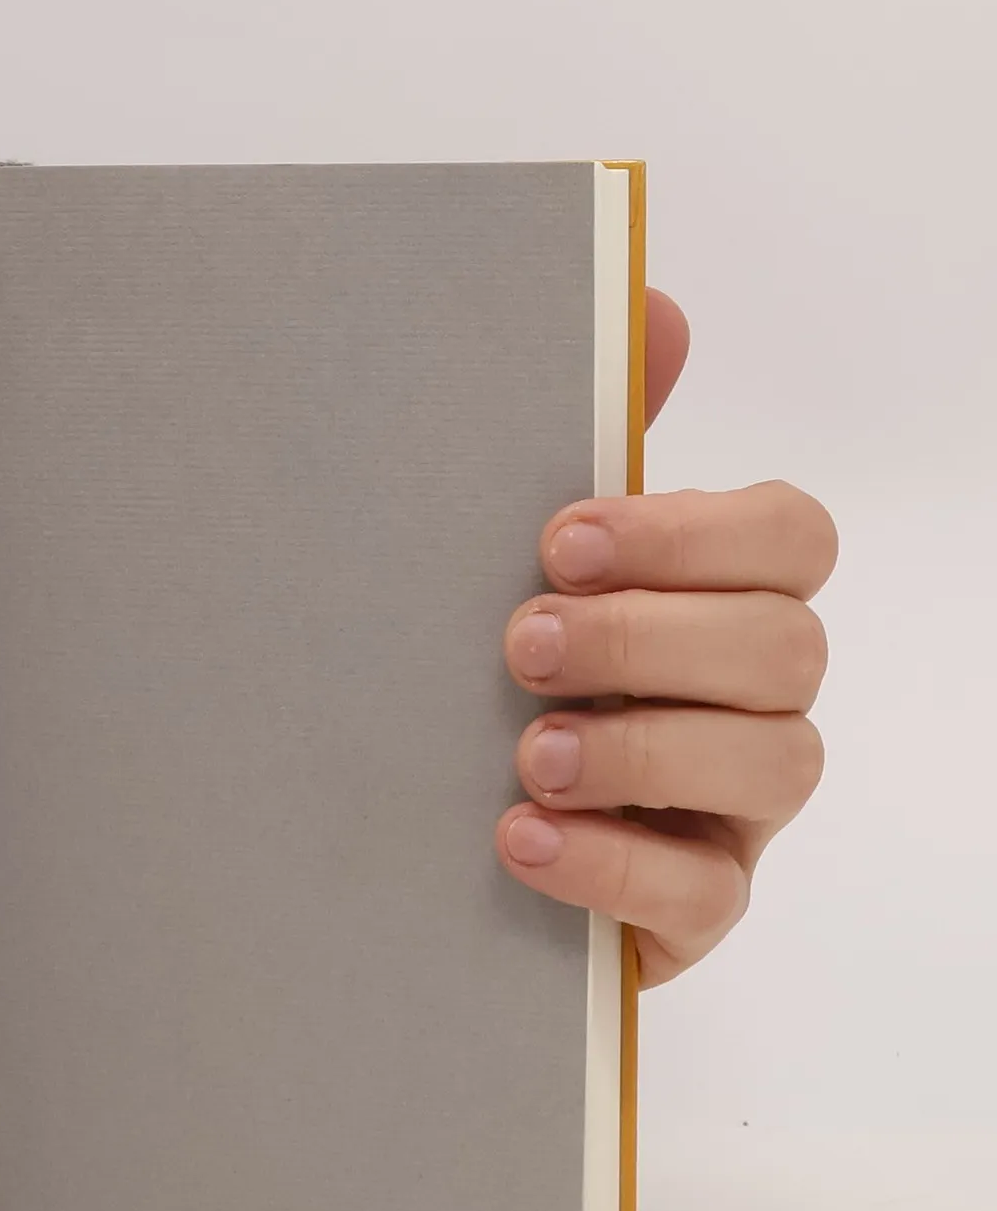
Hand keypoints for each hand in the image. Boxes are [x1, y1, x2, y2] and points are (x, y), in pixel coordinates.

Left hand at [496, 291, 837, 986]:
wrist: (420, 825)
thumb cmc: (489, 670)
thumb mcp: (516, 563)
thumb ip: (586, 445)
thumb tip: (655, 306)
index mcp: (719, 593)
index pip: (790, 536)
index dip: (691, 534)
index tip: (558, 541)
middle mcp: (751, 694)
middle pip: (786, 644)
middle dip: (652, 636)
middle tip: (523, 643)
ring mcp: (736, 806)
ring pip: (775, 761)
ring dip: (643, 746)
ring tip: (526, 753)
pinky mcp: (694, 905)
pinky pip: (708, 894)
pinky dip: (613, 863)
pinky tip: (520, 838)